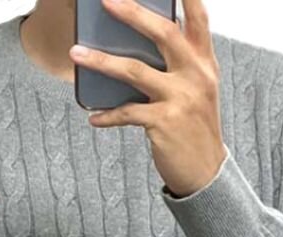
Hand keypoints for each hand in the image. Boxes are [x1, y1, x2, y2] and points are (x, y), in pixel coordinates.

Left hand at [69, 0, 226, 197]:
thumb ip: (180, 64)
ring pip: (135, 71)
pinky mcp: (164, 123)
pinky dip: (108, 115)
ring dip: (101, 61)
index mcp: (204, 62)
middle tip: (106, 1)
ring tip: (76, 54)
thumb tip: (138, 46)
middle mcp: (195, 75)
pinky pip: (127, 113)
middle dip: (133, 13)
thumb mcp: (198, 90)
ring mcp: (180, 98)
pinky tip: (94, 117)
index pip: (198, 17)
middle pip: (163, 33)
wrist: (206, 173)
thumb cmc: (196, 129)